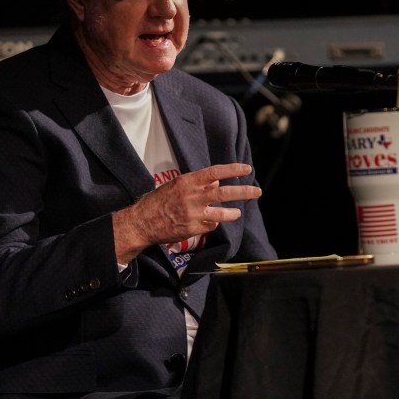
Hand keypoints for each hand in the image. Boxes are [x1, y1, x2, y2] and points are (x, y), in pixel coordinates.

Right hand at [113, 163, 261, 263]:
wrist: (142, 222)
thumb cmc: (157, 201)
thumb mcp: (175, 185)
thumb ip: (196, 184)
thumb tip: (215, 182)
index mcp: (187, 181)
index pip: (215, 172)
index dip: (233, 170)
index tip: (246, 169)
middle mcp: (193, 196)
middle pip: (224, 193)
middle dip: (244, 192)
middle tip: (257, 191)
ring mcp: (194, 214)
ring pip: (222, 214)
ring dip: (232, 213)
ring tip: (237, 212)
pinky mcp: (193, 229)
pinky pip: (210, 225)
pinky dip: (211, 223)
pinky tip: (205, 222)